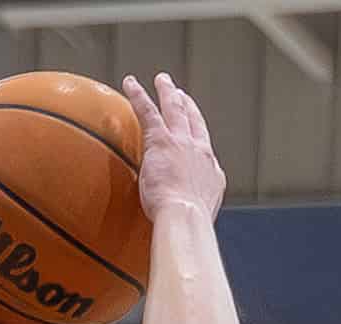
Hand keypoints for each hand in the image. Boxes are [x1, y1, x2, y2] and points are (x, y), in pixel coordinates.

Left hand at [120, 73, 225, 222]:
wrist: (185, 217)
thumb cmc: (188, 227)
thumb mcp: (196, 218)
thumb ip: (189, 212)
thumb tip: (179, 225)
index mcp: (211, 171)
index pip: (204, 147)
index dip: (197, 135)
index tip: (193, 128)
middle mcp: (200, 151)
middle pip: (194, 121)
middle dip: (187, 106)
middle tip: (180, 94)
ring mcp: (182, 142)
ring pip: (174, 108)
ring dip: (168, 92)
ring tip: (161, 80)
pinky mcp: (161, 140)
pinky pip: (148, 111)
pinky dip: (138, 95)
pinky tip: (129, 83)